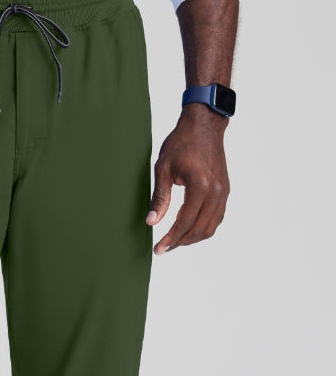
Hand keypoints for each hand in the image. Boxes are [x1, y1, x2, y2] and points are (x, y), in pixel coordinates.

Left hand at [147, 104, 230, 254]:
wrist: (204, 126)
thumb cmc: (181, 143)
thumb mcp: (163, 168)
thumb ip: (159, 197)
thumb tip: (151, 222)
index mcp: (200, 186)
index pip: (185, 222)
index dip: (170, 239)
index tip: (158, 250)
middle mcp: (216, 192)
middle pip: (197, 229)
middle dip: (179, 242)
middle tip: (162, 248)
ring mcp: (223, 192)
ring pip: (209, 228)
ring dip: (191, 238)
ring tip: (174, 241)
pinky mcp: (224, 191)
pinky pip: (216, 219)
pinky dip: (202, 229)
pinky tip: (188, 230)